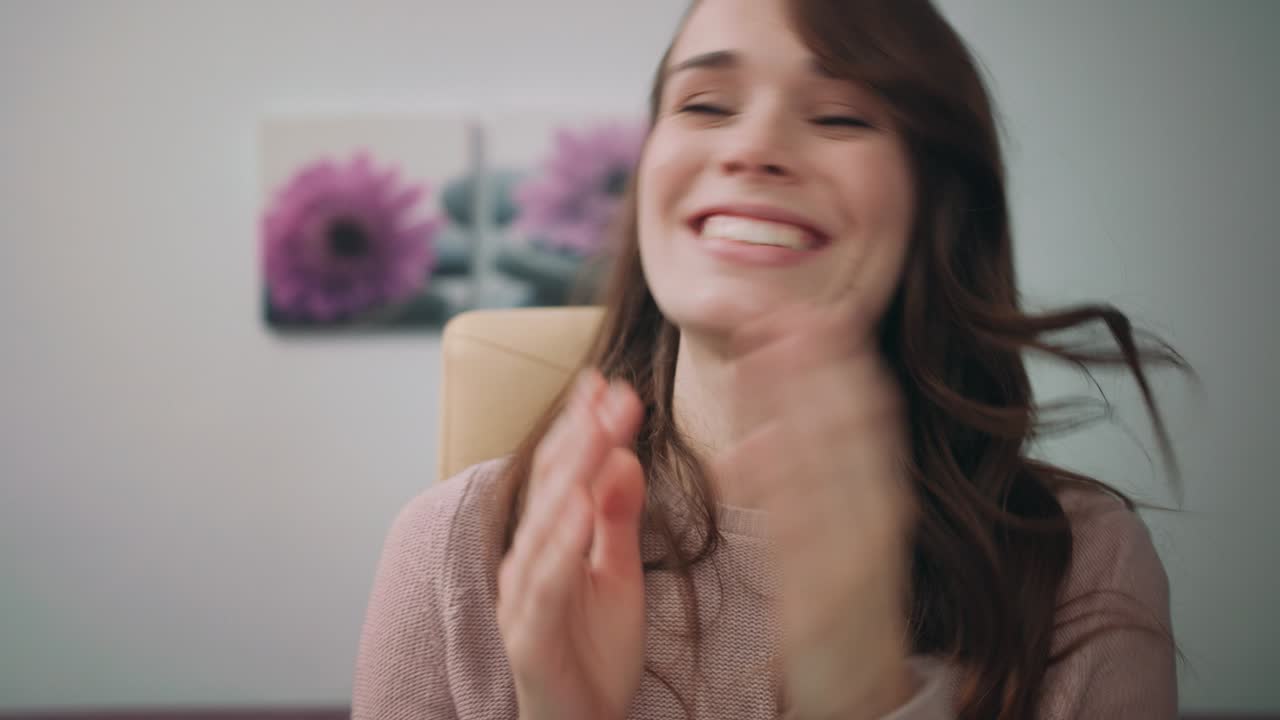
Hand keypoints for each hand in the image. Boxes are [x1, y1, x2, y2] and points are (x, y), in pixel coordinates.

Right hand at [497, 370, 647, 719]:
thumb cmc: (595, 649)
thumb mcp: (619, 573)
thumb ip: (619, 518)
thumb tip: (624, 455)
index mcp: (550, 542)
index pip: (565, 472)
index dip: (583, 428)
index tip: (606, 384)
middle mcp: (529, 560)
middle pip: (554, 488)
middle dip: (583, 438)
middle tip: (611, 395)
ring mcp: (524, 597)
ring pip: (545, 527)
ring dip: (571, 477)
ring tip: (596, 435)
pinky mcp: (528, 635)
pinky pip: (545, 584)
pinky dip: (560, 545)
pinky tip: (580, 510)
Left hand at [716, 301, 916, 719]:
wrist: (855, 689)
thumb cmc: (837, 600)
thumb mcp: (832, 526)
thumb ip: (812, 472)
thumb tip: (775, 418)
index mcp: (880, 494)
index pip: (866, 411)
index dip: (836, 357)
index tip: (803, 308)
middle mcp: (877, 514)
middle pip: (850, 424)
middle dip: (815, 362)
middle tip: (779, 308)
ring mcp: (856, 554)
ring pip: (827, 463)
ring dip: (795, 403)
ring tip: (763, 352)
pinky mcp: (826, 595)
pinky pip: (799, 531)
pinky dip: (776, 486)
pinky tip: (747, 448)